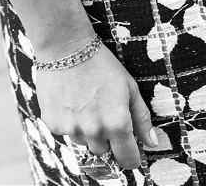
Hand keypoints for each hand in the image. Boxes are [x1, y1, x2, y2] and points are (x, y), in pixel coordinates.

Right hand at [36, 44, 167, 171]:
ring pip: (84, 142)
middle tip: (103, 111)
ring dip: (86, 130)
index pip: (127, 159)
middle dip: (107, 137)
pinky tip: (70, 100)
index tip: (129, 148)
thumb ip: (141, 118)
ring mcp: (71, 129)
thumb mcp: (129, 86)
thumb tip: (152, 143)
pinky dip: (69, 122)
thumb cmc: (101, 63)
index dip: (130, 155)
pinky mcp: (53, 124)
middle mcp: (94, 131)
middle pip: (104, 151)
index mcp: (117, 123)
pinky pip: (65, 133)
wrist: (66, 47)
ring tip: (85, 102)